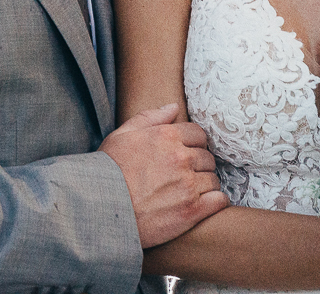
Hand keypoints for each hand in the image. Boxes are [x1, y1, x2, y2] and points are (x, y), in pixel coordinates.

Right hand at [100, 103, 229, 247]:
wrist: (100, 210)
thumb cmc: (107, 172)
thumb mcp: (122, 136)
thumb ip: (150, 118)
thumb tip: (174, 107)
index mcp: (166, 136)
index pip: (199, 134)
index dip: (193, 144)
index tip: (186, 154)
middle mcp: (180, 158)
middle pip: (207, 157)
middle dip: (198, 165)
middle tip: (185, 176)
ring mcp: (188, 185)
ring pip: (213, 179)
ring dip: (205, 185)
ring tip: (190, 192)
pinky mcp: (192, 211)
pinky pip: (219, 201)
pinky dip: (216, 202)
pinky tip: (205, 204)